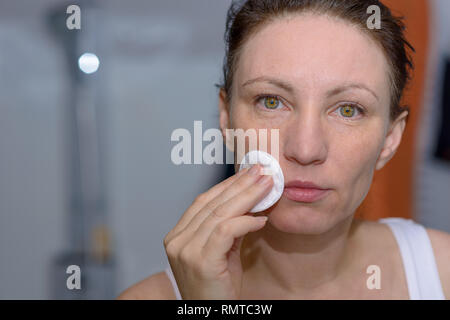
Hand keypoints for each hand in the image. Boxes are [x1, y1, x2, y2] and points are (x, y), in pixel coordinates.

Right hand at [163, 164, 272, 298]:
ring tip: (267, 186)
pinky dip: (246, 222)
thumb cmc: (217, 286)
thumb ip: (228, 227)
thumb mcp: (221, 251)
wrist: (211, 315)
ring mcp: (185, 250)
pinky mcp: (200, 262)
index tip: (248, 172)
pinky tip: (262, 219)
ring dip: (247, 196)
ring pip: (219, 213)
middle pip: (212, 203)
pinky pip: (226, 232)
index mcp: (178, 235)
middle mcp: (177, 240)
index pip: (203, 201)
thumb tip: (249, 201)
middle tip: (261, 171)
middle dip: (240, 184)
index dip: (227, 184)